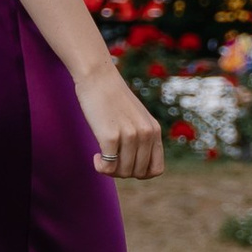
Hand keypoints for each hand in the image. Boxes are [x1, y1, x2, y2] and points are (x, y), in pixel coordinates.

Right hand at [77, 64, 163, 180]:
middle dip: (122, 172)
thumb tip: (136, 169)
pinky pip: (108, 166)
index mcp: (155, 131)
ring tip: (102, 157)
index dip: (141, 173)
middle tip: (110, 160)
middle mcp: (146, 134)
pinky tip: (95, 157)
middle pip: (137, 173)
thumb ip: (142, 139)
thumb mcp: (137, 118)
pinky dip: (101, 167)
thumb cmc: (114, 100)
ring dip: (110, 170)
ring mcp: (130, 135)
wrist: (98, 78)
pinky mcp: (111, 135)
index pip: (156, 169)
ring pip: (123, 172)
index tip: (127, 164)